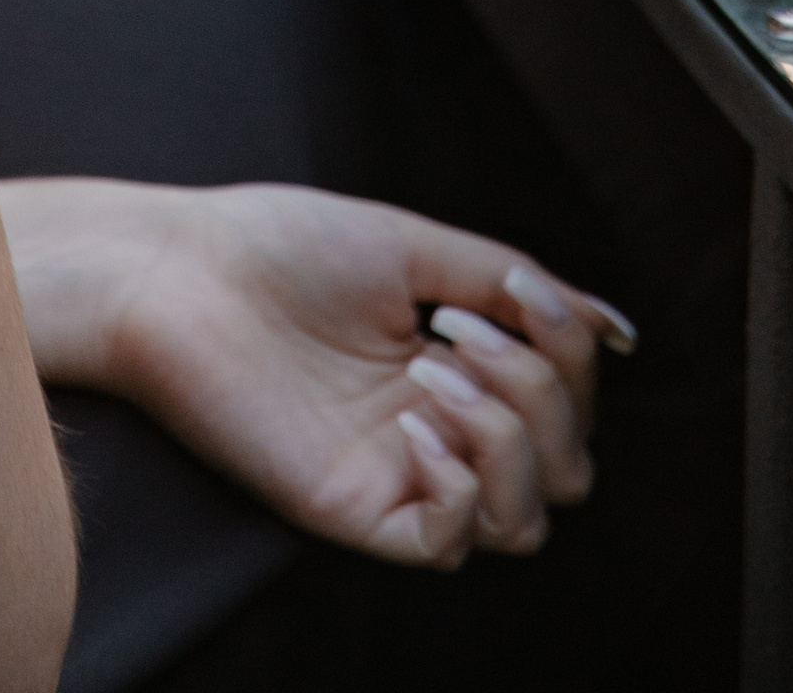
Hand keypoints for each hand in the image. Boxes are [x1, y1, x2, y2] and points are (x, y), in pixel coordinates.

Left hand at [0, 178, 625, 571]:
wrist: (179, 272)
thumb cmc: (279, 246)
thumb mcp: (415, 246)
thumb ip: (514, 286)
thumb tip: (613, 326)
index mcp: (458, 368)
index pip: (569, 403)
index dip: (569, 353)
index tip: (515, 294)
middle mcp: (440, 430)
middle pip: (565, 469)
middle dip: (542, 394)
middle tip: (459, 334)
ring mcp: (399, 474)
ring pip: (524, 523)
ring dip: (507, 439)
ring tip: (431, 375)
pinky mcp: (354, 509)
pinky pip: (447, 545)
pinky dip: (458, 487)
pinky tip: (415, 425)